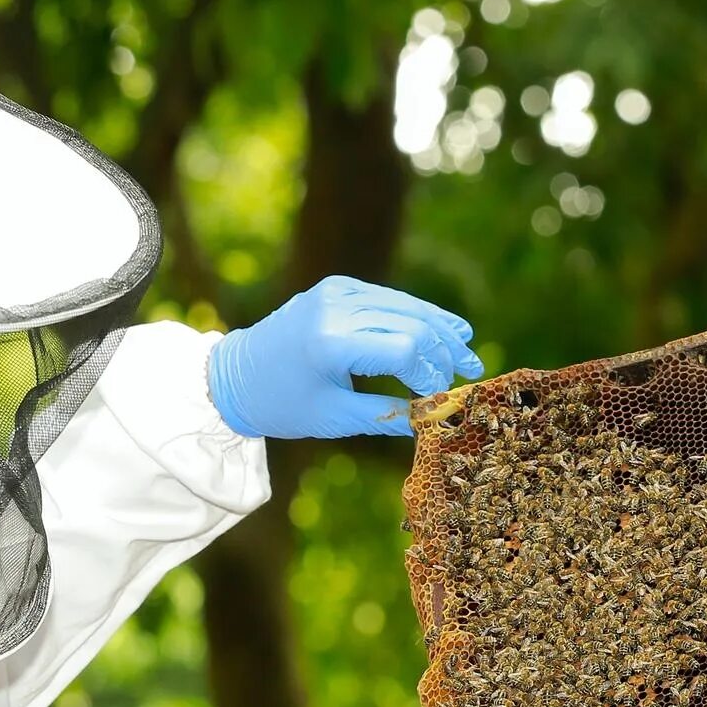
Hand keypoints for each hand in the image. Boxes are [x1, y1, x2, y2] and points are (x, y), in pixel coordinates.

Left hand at [206, 275, 482, 438]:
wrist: (234, 375)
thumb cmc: (281, 404)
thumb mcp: (334, 418)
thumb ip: (386, 416)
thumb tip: (433, 419)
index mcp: (328, 343)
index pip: (403, 349)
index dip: (430, 374)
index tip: (441, 397)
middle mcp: (334, 308)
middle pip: (410, 323)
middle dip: (444, 350)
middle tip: (472, 371)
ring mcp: (336, 292)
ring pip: (404, 306)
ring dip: (439, 328)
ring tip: (468, 350)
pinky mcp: (337, 287)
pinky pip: (388, 299)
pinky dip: (417, 314)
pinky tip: (446, 327)